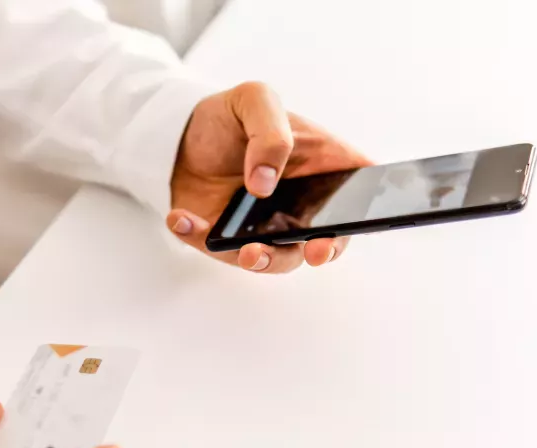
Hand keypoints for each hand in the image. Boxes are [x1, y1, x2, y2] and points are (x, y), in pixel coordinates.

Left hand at [168, 82, 370, 272]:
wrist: (179, 133)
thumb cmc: (231, 116)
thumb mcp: (255, 100)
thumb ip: (271, 133)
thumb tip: (264, 183)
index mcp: (320, 169)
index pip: (355, 200)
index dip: (357, 221)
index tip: (341, 230)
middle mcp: (298, 206)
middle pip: (319, 241)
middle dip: (315, 252)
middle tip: (311, 251)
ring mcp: (263, 227)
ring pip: (273, 258)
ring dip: (262, 260)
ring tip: (245, 252)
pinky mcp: (226, 237)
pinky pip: (216, 248)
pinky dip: (198, 238)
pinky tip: (181, 219)